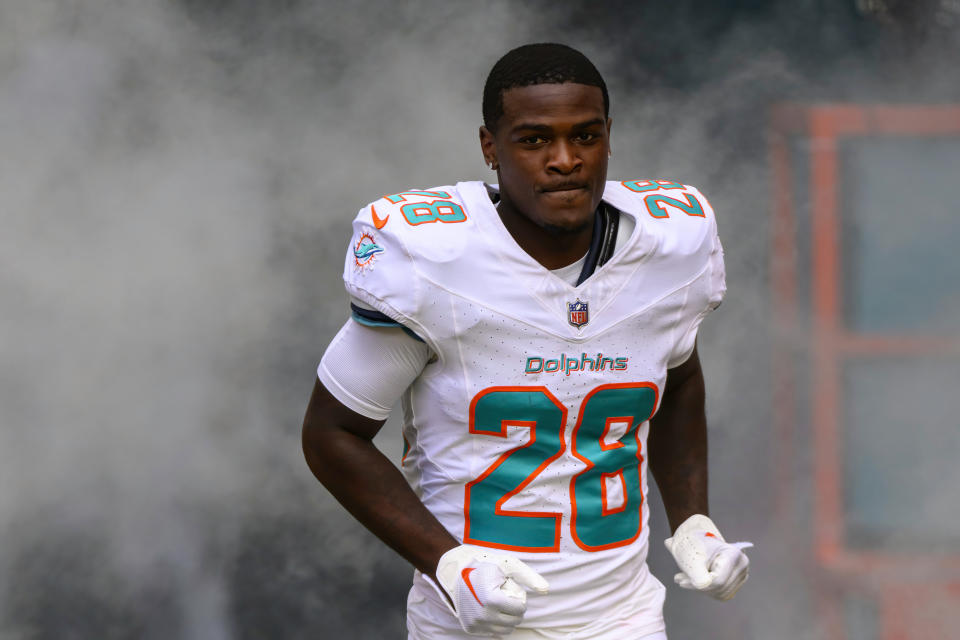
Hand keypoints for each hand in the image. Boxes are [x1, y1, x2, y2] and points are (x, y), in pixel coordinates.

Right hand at [431, 544, 548, 635]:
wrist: (453, 571)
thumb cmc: (482, 564)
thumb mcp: (506, 565)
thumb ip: (527, 576)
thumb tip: (546, 590)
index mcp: (492, 601)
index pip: (520, 610)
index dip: (519, 599)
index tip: (509, 590)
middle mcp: (483, 616)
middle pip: (513, 622)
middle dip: (514, 611)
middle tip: (506, 597)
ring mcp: (475, 624)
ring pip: (504, 631)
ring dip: (507, 619)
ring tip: (499, 604)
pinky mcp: (470, 628)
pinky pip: (491, 632)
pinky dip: (494, 623)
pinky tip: (489, 610)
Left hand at [664, 514, 751, 600]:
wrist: (696, 535)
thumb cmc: (693, 543)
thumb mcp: (691, 557)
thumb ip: (697, 573)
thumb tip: (703, 585)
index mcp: (734, 555)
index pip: (718, 580)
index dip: (698, 584)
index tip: (680, 580)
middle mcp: (742, 565)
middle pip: (720, 588)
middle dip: (697, 586)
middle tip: (679, 579)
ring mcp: (741, 574)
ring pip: (720, 593)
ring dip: (700, 588)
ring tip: (684, 578)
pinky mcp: (736, 582)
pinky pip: (721, 594)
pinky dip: (705, 590)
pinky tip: (693, 581)